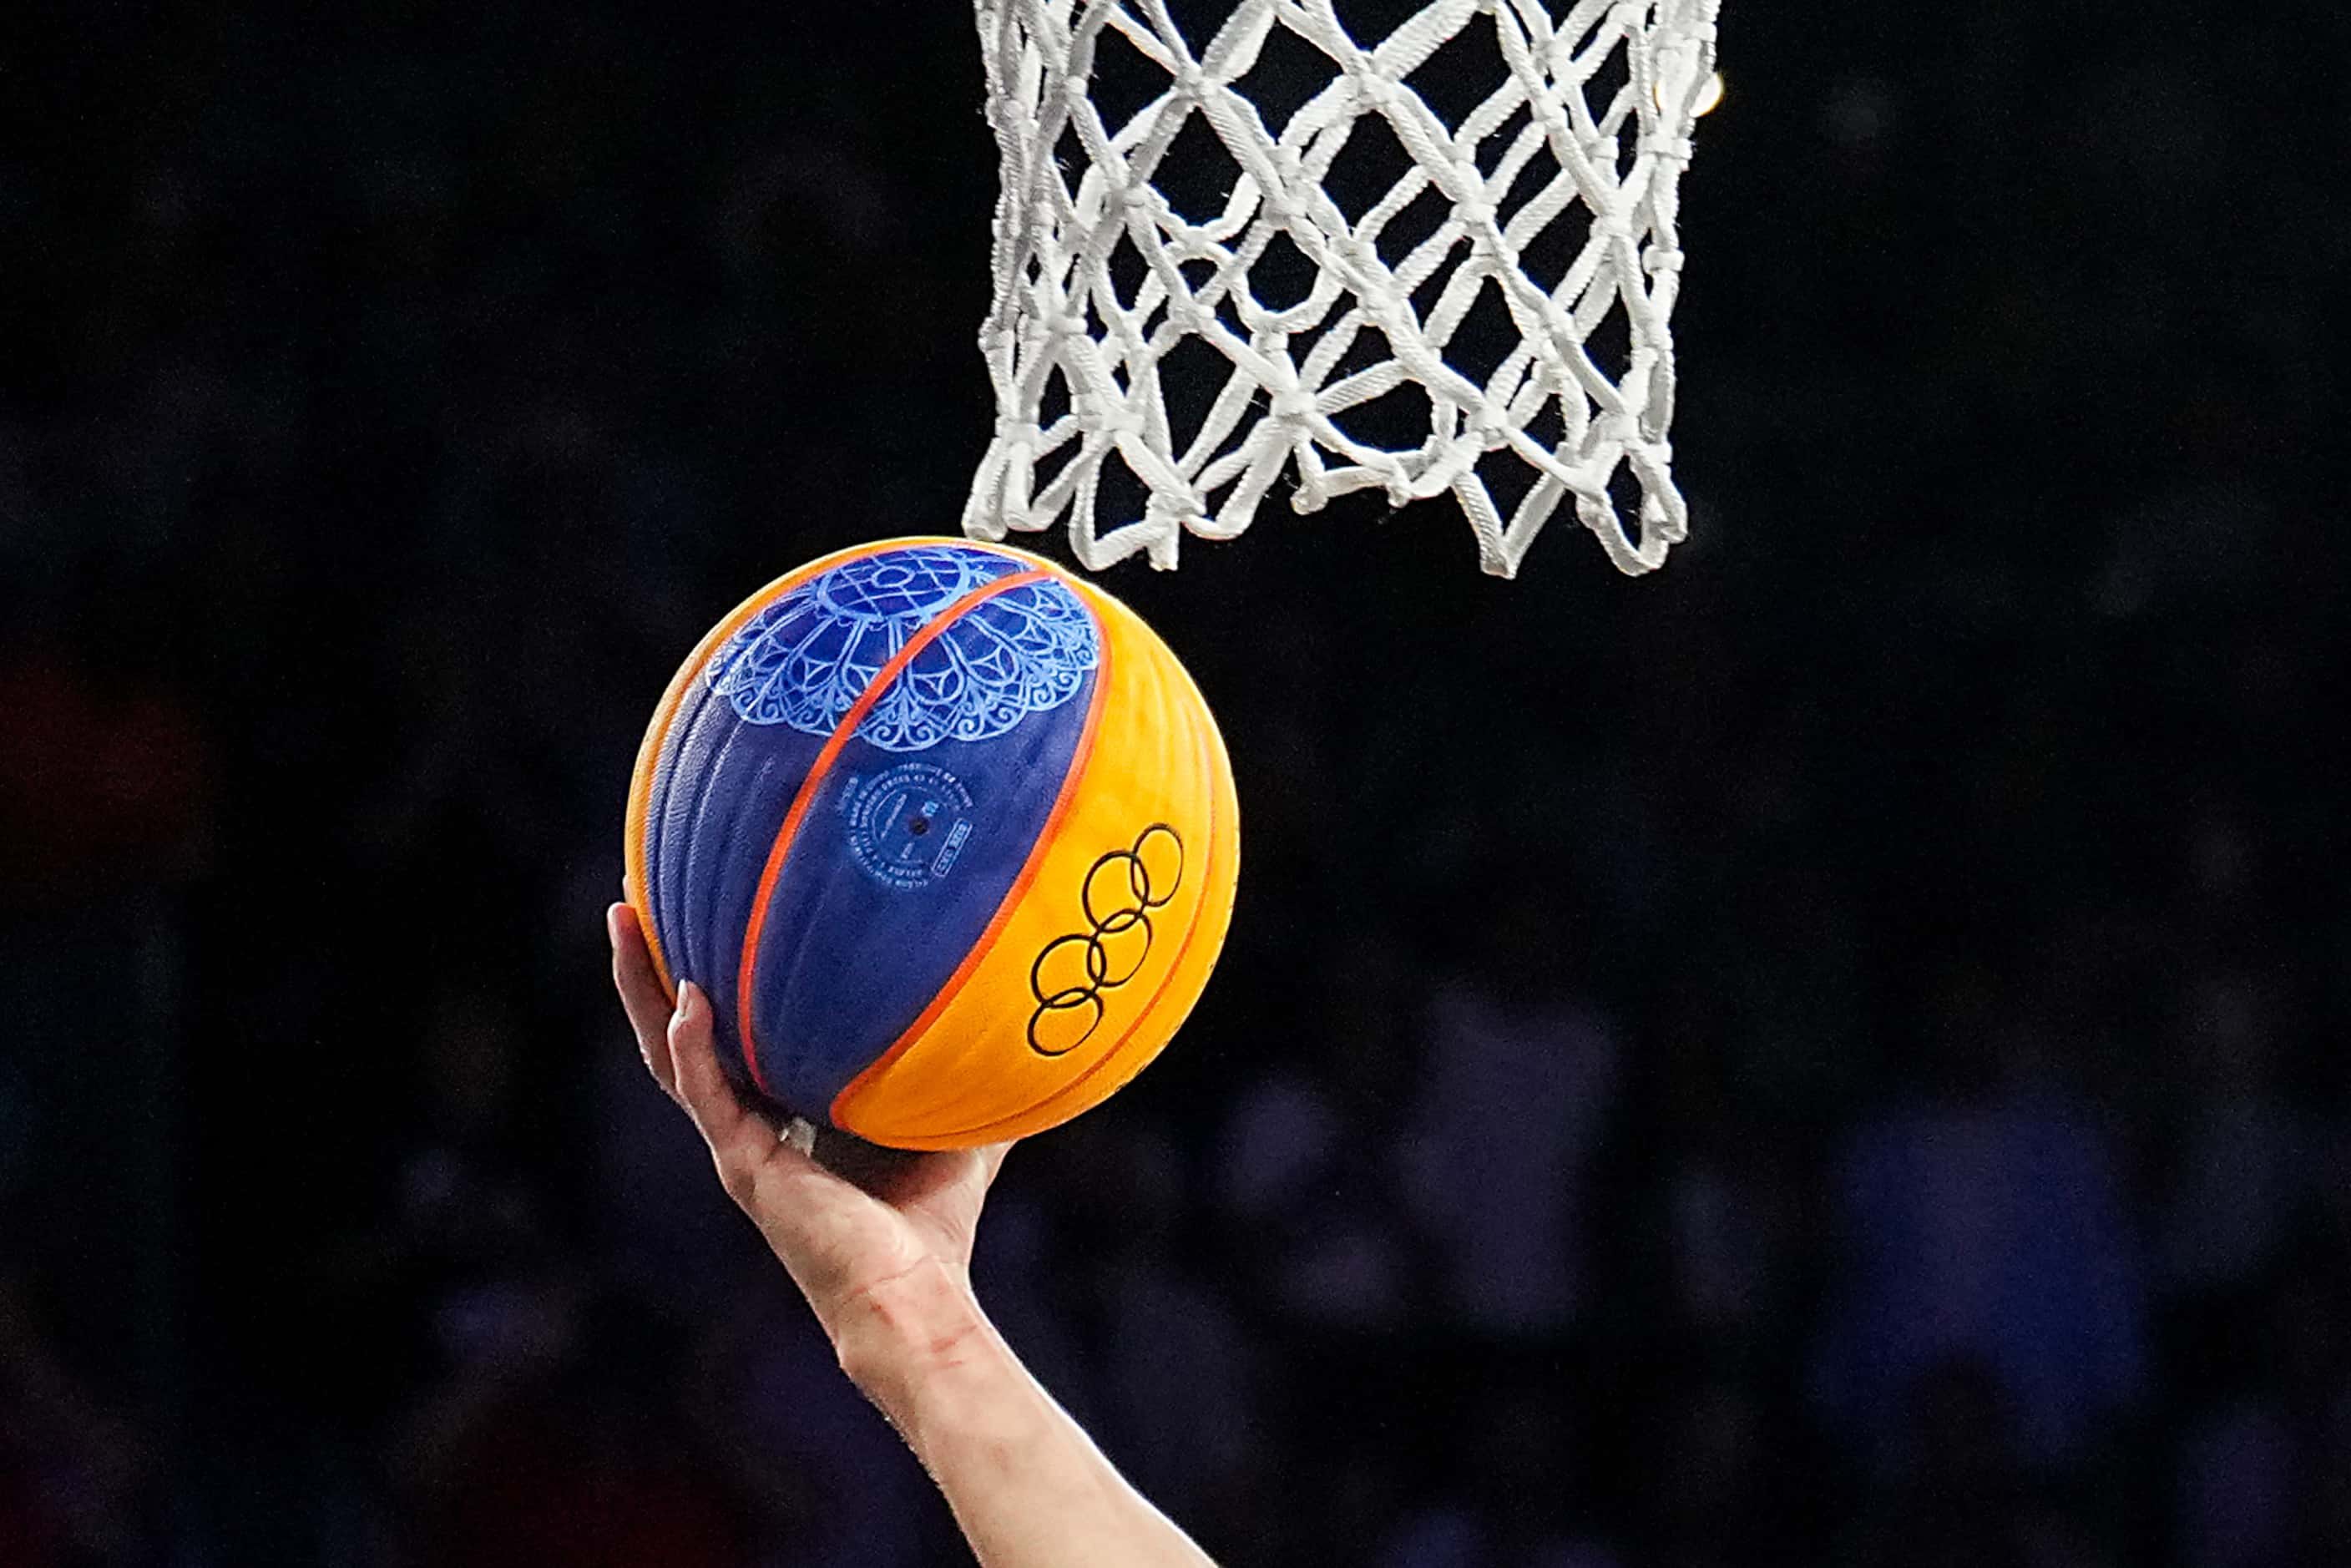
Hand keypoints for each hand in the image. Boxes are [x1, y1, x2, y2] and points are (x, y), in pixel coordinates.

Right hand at [607, 903, 1011, 1369]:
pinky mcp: (745, 1169)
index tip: (700, 913)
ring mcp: (739, 1146)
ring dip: (642, 990)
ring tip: (625, 922)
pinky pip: (707, 1096)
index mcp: (786, 1114)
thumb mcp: (956, 1123)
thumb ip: (972, 1070)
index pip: (734, 1034)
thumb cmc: (936, 1225)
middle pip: (680, 1033)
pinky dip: (694, 1048)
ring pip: (669, 1056)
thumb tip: (1027, 1007)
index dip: (712, 979)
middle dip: (651, 969)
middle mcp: (750, 1124)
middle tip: (631, 901)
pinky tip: (686, 1002)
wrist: (916, 1300)